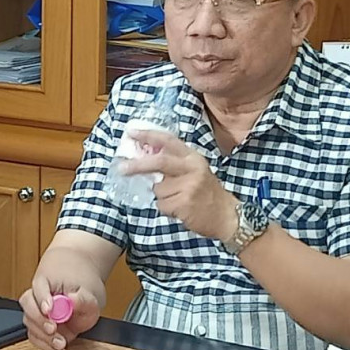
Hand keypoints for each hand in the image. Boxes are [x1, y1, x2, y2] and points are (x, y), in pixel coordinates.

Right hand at [18, 274, 100, 349]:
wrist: (84, 301)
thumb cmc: (83, 294)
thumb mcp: (90, 297)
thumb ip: (82, 299)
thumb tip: (72, 299)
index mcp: (47, 281)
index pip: (39, 287)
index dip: (42, 299)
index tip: (49, 310)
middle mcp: (38, 296)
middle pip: (28, 305)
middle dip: (39, 320)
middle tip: (53, 329)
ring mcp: (37, 313)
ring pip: (30, 323)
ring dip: (43, 337)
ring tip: (61, 343)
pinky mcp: (39, 328)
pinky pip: (35, 337)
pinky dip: (46, 347)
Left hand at [119, 129, 238, 241]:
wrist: (227, 216)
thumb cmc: (207, 193)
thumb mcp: (195, 170)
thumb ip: (174, 163)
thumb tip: (143, 158)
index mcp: (193, 157)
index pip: (168, 140)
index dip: (148, 135)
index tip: (131, 133)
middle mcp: (192, 168)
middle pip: (159, 162)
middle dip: (138, 165)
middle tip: (122, 168)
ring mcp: (189, 186)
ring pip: (157, 189)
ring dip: (161, 196)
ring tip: (178, 199)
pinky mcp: (184, 203)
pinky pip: (162, 205)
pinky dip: (165, 209)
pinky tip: (180, 209)